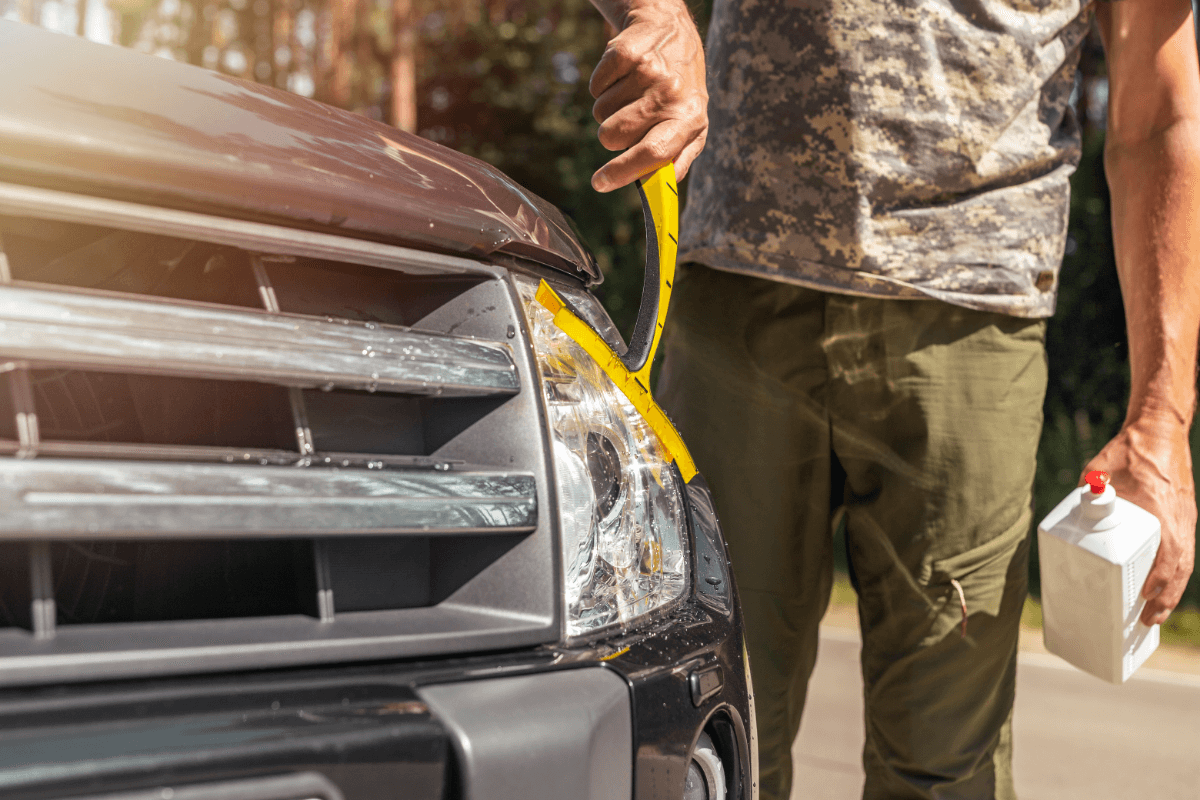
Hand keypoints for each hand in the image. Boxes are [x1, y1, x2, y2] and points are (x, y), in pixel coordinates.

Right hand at [587, 0, 706, 191]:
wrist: (671, 29)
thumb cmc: (681, 89)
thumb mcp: (693, 123)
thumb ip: (679, 159)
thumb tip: (662, 191)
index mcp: (691, 119)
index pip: (654, 154)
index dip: (622, 173)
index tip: (600, 183)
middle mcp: (671, 95)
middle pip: (613, 137)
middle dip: (613, 135)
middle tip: (630, 119)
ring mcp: (648, 72)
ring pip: (600, 114)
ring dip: (610, 109)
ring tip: (631, 94)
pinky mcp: (625, 53)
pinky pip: (595, 88)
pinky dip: (603, 86)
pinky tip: (623, 76)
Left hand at [1083, 414, 1195, 624]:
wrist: (1160, 432)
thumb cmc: (1129, 450)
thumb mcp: (1100, 469)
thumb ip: (1088, 491)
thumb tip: (1075, 512)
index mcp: (1160, 509)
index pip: (1168, 552)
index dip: (1160, 578)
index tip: (1146, 595)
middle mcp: (1178, 519)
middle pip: (1179, 567)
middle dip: (1166, 598)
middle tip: (1148, 620)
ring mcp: (1183, 520)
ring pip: (1184, 564)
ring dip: (1171, 592)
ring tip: (1154, 615)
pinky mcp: (1182, 519)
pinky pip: (1182, 553)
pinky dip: (1174, 575)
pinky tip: (1161, 590)